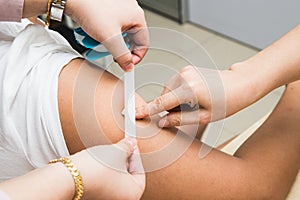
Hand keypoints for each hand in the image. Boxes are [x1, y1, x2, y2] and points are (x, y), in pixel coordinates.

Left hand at [66, 0, 148, 70]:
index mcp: (136, 16)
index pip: (143, 44)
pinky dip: (101, 34)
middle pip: (129, 40)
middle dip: (117, 48)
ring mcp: (118, 10)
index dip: (135, 57)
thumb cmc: (91, 8)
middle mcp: (130, 12)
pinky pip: (109, 28)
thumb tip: (129, 66)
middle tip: (109, 52)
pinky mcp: (107, 11)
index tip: (126, 64)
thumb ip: (122, 56)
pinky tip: (92, 34)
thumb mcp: (110, 38)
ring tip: (96, 41)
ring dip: (107, 42)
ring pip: (118, 34)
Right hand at [72, 137, 144, 199]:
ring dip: (115, 165)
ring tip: (109, 153)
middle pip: (129, 176)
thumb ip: (128, 146)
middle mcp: (122, 199)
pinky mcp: (96, 196)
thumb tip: (131, 143)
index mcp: (133, 193)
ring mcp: (108, 199)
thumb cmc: (95, 170)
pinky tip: (100, 162)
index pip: (140, 170)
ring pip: (117, 179)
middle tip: (122, 147)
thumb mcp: (116, 152)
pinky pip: (106, 182)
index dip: (135, 154)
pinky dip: (106, 172)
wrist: (67, 177)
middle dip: (125, 159)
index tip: (132, 144)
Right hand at [136, 65, 255, 126]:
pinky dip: (178, 93)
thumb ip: (181, 119)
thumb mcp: (205, 117)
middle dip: (169, 108)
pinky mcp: (186, 69)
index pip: (162, 103)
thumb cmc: (227, 101)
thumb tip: (162, 122)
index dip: (147, 110)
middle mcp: (184, 77)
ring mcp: (185, 71)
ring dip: (174, 100)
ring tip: (193, 103)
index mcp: (190, 90)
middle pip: (164, 97)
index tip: (134, 114)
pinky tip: (192, 95)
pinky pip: (174, 84)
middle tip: (187, 113)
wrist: (240, 83)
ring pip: (168, 91)